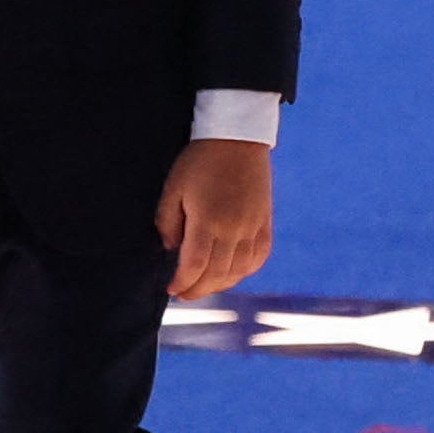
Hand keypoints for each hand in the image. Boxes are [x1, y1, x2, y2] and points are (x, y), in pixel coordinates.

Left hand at [157, 135, 273, 298]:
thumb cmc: (200, 161)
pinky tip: (232, 273)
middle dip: (198, 289)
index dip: (182, 283)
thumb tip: (171, 248)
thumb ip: (168, 221)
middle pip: (217, 274)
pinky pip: (258, 258)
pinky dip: (244, 271)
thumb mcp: (173, 187)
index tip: (171, 289)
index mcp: (208, 221)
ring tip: (204, 286)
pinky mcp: (265, 223)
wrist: (237, 139)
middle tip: (184, 294)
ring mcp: (253, 228)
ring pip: (239, 271)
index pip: (194, 266)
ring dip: (221, 284)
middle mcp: (234, 230)